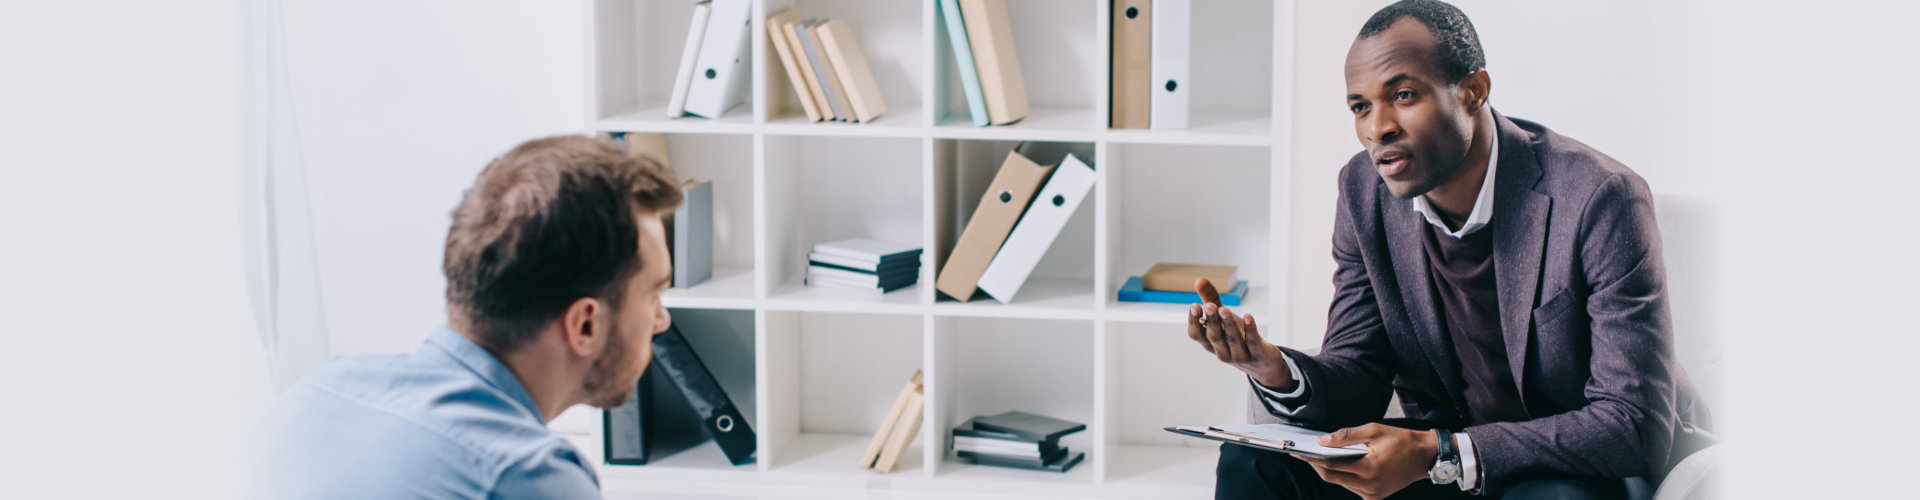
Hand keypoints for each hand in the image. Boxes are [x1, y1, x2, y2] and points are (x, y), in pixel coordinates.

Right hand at [1186, 277, 1292, 389]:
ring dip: (1228, 325)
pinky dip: (1250, 329)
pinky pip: (1253, 342)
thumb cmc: (1238, 336)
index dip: (1194, 321)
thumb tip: (1199, 279)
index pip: (1196, 335)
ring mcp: (1240, 356)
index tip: (1194, 305)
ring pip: (1232, 341)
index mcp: (1210, 343)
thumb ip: (1211, 300)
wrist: (1262, 363)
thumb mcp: (1224, 319)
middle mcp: (1222, 352)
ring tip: (1224, 309)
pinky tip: (1248, 316)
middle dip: (1212, 321)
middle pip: (1214, 337)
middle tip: (1209, 306)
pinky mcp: (1258, 355)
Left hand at [1294, 423, 1439, 499]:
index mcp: (1370, 469)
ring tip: (1318, 456)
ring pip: (1341, 483)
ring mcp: (1372, 495)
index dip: (1312, 458)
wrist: (1424, 456)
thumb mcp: (1373, 430)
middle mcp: (1370, 486)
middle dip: (1316, 465)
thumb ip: (1346, 436)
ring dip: (1330, 471)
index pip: (1331, 466)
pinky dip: (1343, 476)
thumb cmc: (1401, 440)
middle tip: (1303, 453)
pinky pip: (1351, 487)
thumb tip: (1322, 441)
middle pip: (1332, 478)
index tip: (1298, 451)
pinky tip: (1339, 464)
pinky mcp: (1375, 498)